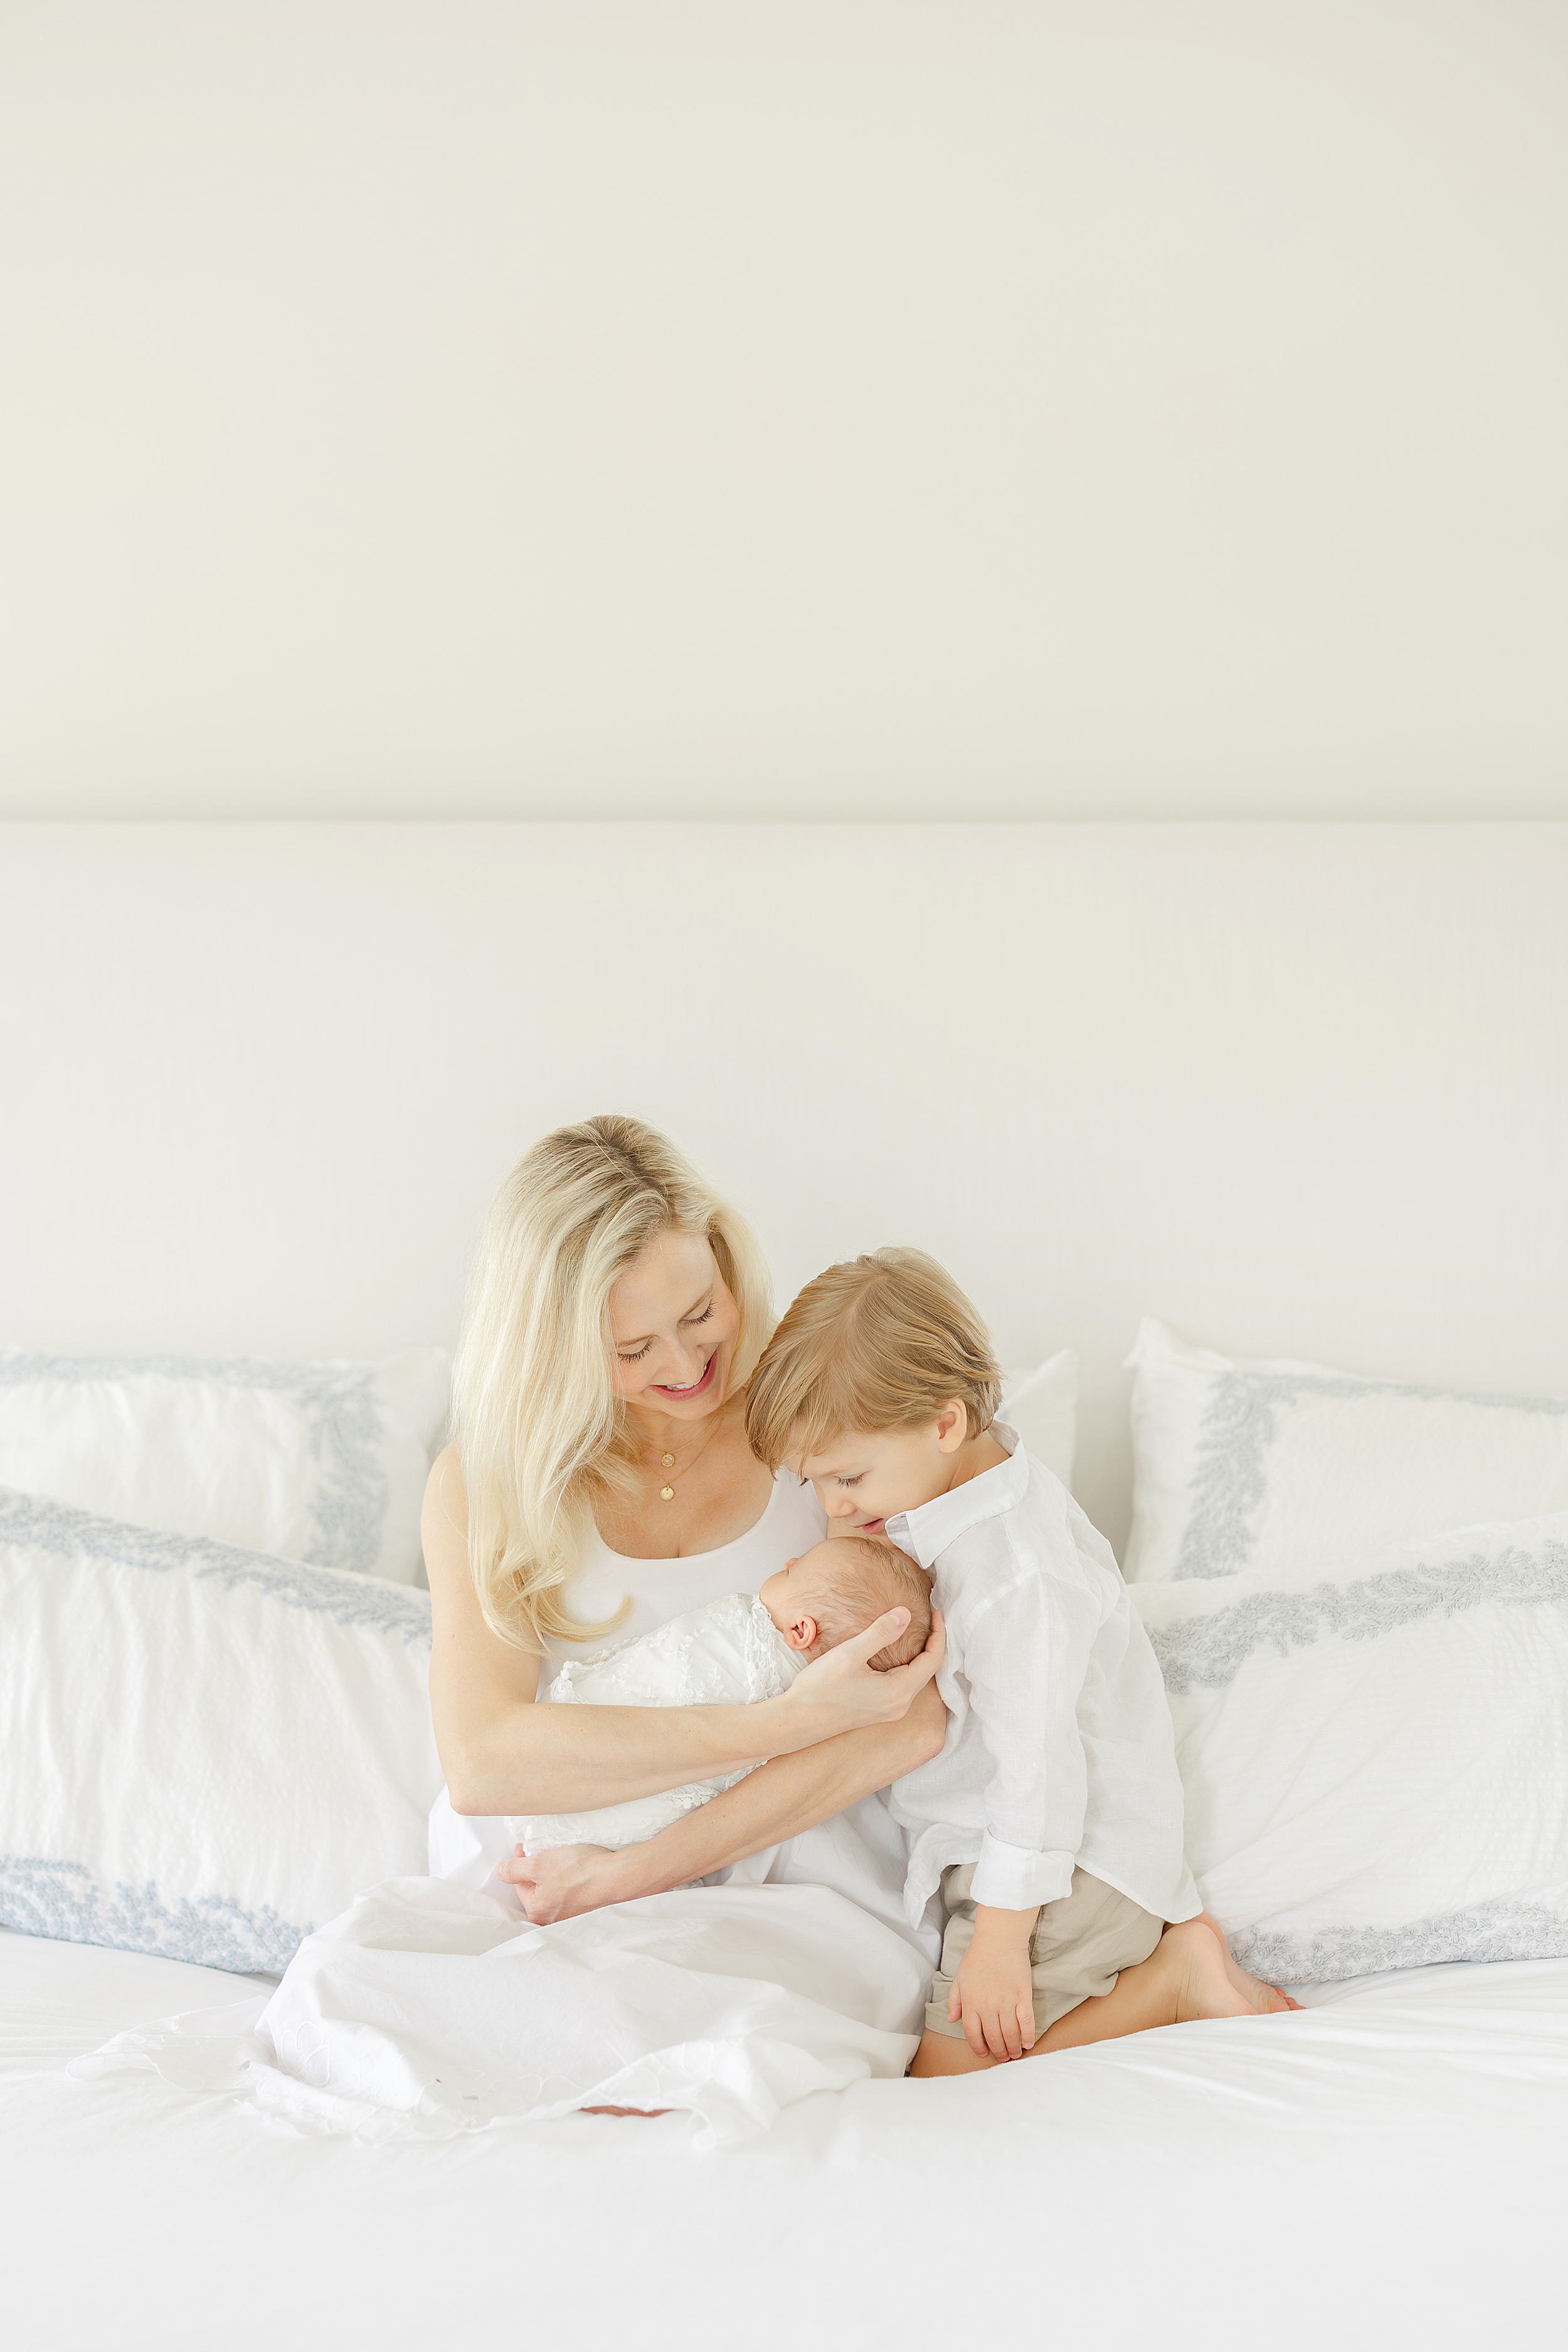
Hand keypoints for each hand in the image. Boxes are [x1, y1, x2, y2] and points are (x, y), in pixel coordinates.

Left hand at [497, 1842, 631, 1922]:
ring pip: (551, 1890)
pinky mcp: (584, 1909)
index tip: (527, 1846)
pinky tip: (575, 1871)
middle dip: (536, 1869)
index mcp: (536, 1910)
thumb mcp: (539, 1864)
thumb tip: (499, 1872)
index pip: (518, 1882)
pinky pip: (567, 1894)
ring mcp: (568, 1916)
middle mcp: (550, 1918)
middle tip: (544, 1852)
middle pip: (534, 1888)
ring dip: (552, 1875)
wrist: (616, 1877)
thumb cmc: (580, 1871)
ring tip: (561, 1859)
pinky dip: (567, 1881)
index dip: (520, 1860)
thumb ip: (514, 1869)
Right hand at [782, 1607, 945, 1732]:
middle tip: (930, 1617)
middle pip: (929, 1669)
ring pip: (917, 1678)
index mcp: (899, 1691)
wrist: (799, 1720)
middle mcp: (900, 1705)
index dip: (939, 1633)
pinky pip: (905, 1685)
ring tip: (917, 1630)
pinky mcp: (880, 1711)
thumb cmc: (821, 1688)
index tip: (935, 1611)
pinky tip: (897, 1652)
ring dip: (921, 1654)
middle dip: (933, 1642)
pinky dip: (909, 1665)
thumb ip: (880, 1633)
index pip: (933, 1659)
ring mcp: (890, 1711)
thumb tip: (906, 1613)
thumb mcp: (850, 1654)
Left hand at [950, 1909, 1037, 2061]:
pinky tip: (1028, 2043)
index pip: (973, 2034)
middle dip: (998, 2052)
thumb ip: (954, 2001)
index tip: (984, 2053)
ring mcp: (1006, 2003)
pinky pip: (1026, 2023)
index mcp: (971, 2003)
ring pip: (1010, 2034)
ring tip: (1015, 2054)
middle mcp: (987, 2007)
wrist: (998, 1939)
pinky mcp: (1023, 1997)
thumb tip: (952, 2020)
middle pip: (993, 2038)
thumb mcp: (959, 1978)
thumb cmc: (977, 1956)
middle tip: (1003, 2058)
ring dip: (1012, 2048)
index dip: (978, 2047)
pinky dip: (1028, 2036)